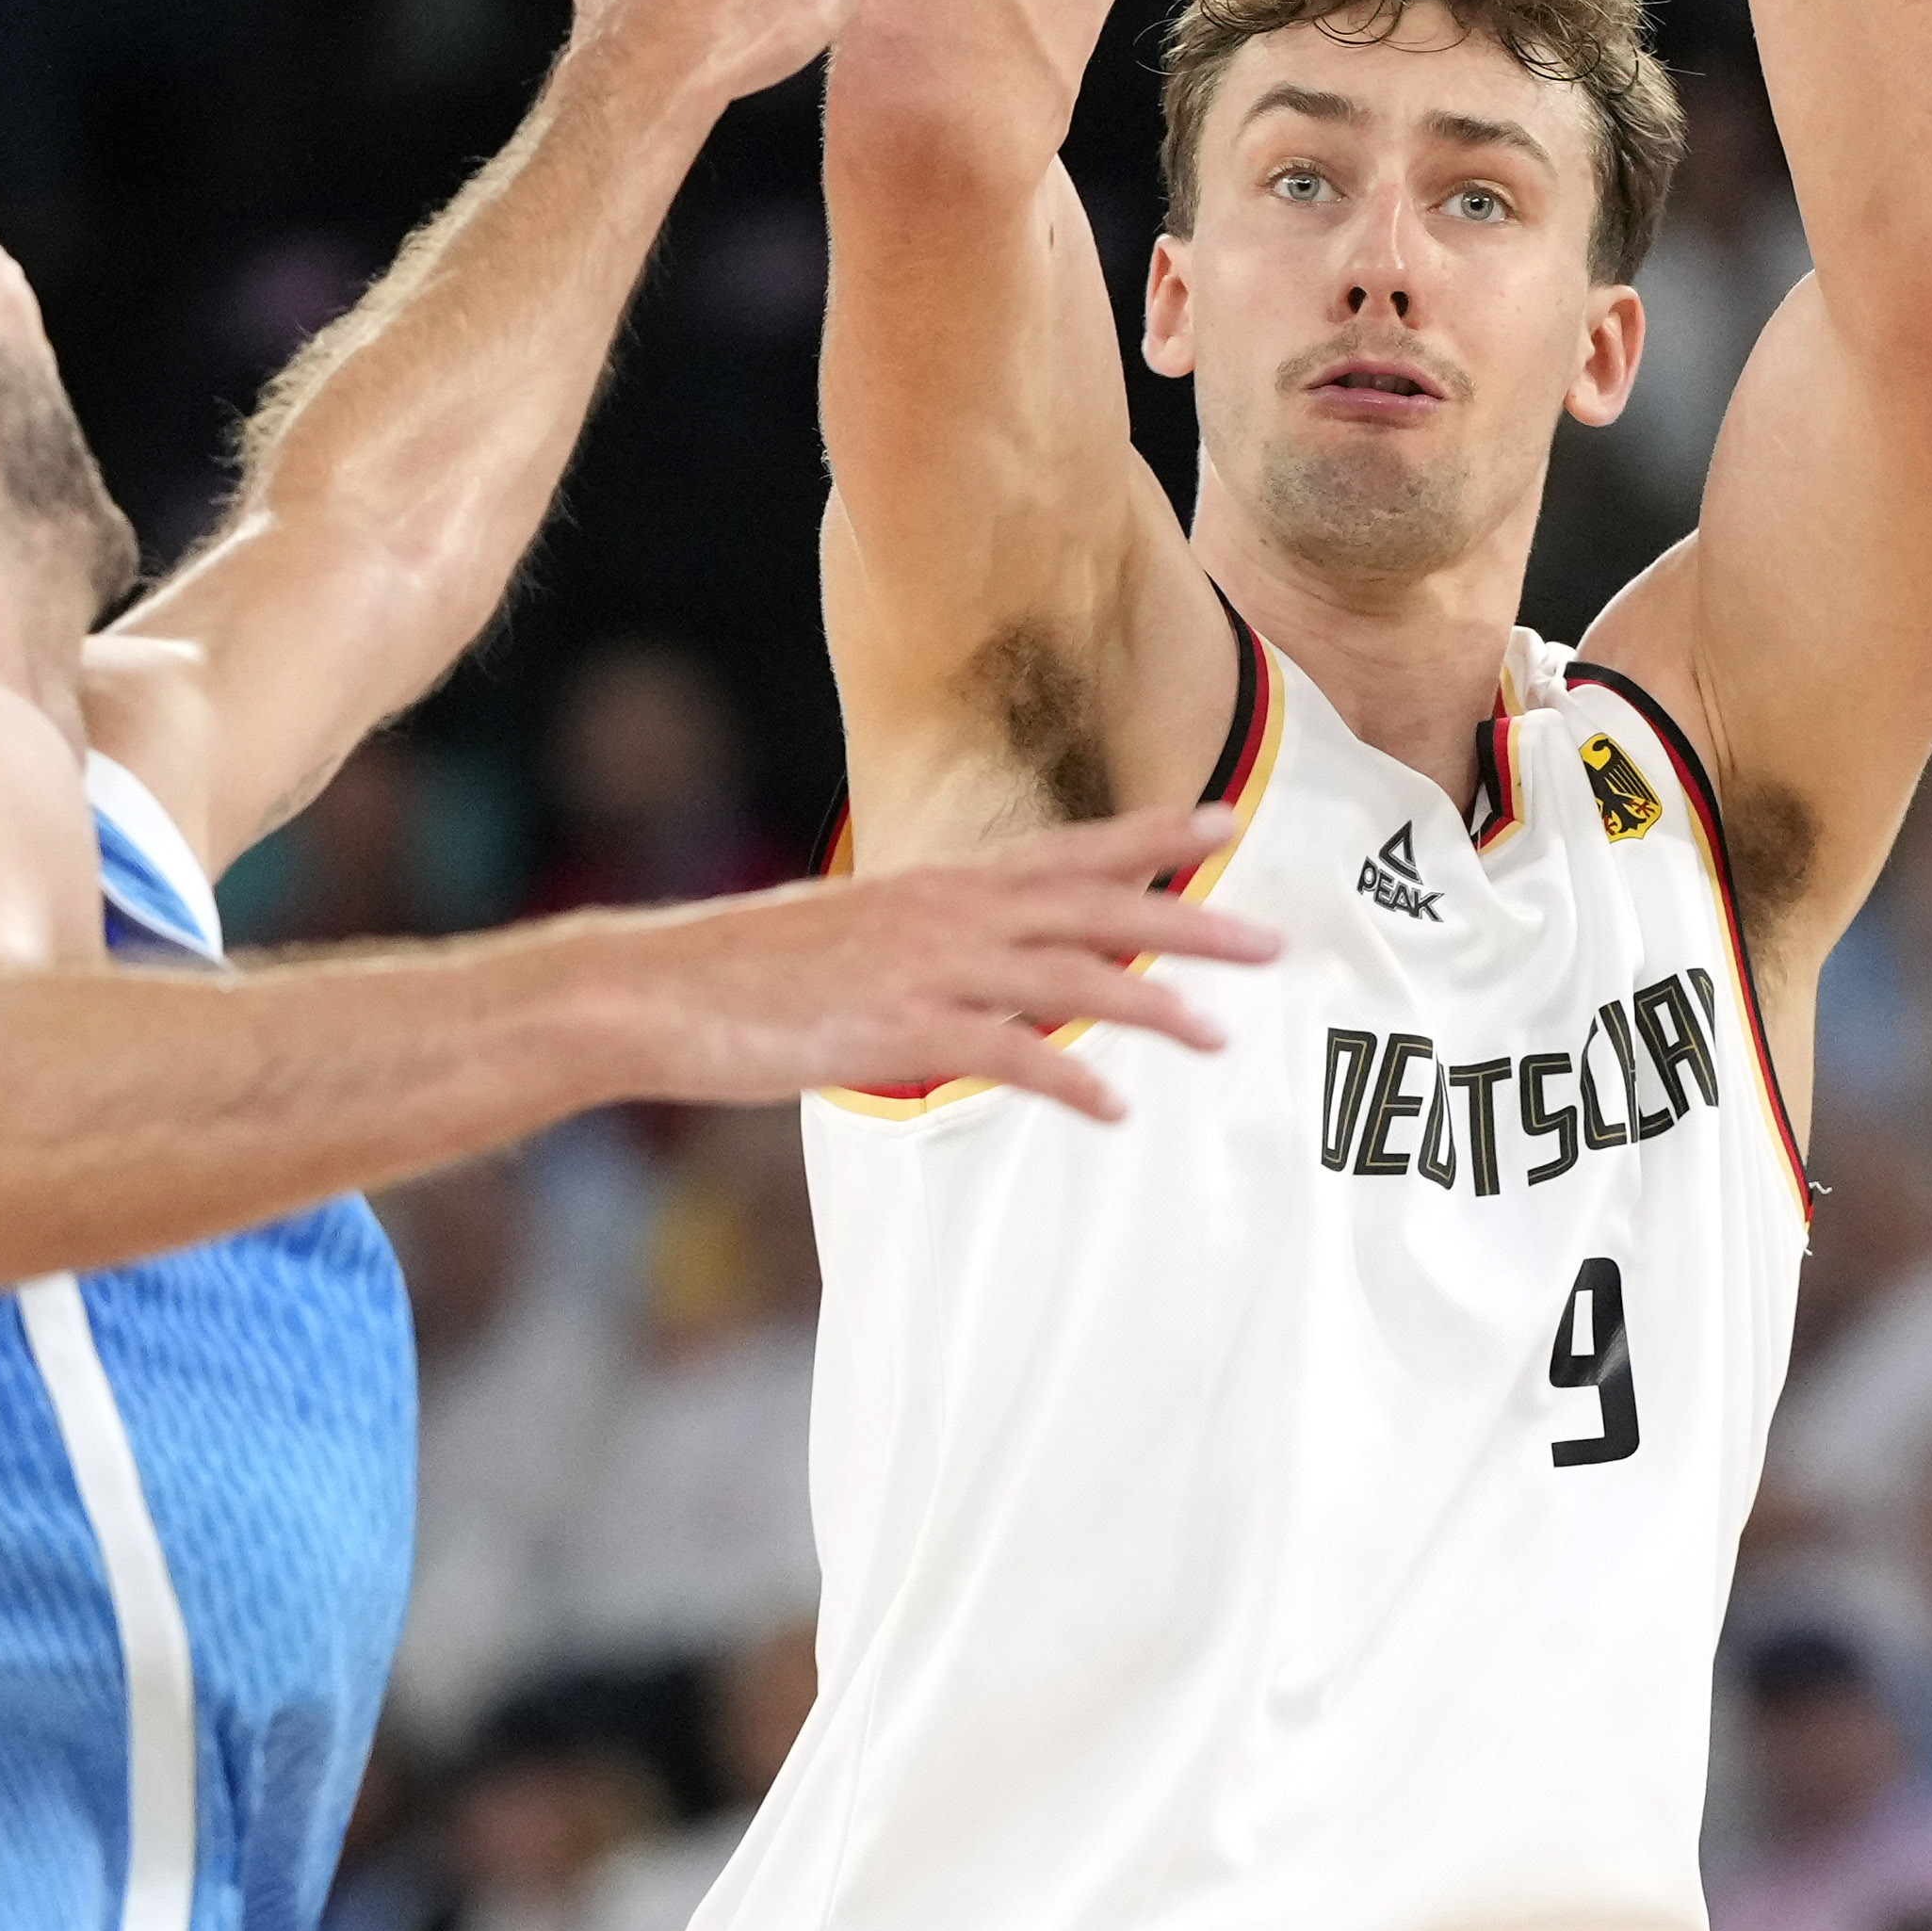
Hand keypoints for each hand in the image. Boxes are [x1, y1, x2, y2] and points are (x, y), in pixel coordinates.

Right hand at [593, 802, 1278, 1122]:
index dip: (1152, 835)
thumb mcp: (856, 934)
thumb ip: (930, 946)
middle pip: (1094, 907)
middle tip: (1271, 941)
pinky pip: (1005, 1057)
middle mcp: (948, 913)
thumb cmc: (753, 970)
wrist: (661, 989)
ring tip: (1219, 1033)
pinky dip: (1067, 1082)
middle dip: (1189, 919)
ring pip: (1067, 977)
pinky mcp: (898, 1031)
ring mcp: (926, 969)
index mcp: (941, 883)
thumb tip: (981, 969)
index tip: (1226, 820)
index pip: (1069, 849)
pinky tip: (1113, 1110)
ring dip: (1149, 1003)